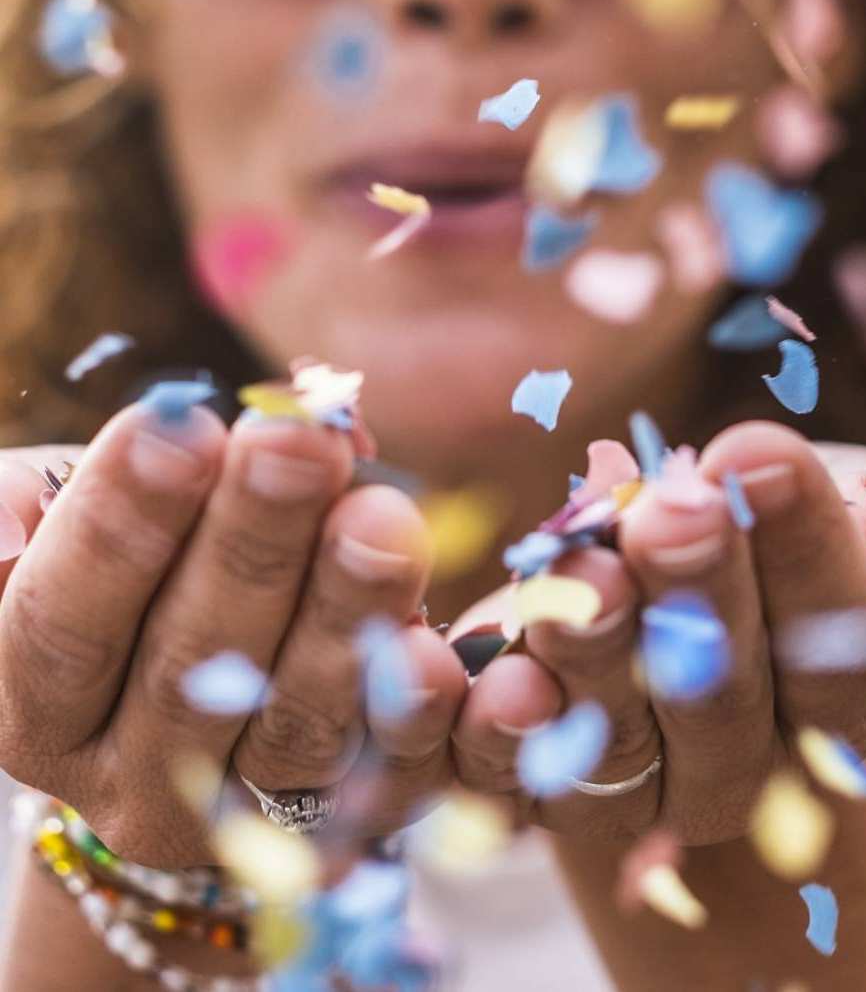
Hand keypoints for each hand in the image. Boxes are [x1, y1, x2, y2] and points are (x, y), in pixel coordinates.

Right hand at [0, 402, 465, 866]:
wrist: (207, 700)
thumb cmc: (134, 581)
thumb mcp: (66, 534)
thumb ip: (30, 509)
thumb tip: (8, 526)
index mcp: (42, 710)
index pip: (64, 622)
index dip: (117, 526)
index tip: (181, 425)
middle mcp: (132, 782)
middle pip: (191, 668)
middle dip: (251, 545)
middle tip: (302, 444)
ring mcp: (243, 816)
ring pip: (295, 726)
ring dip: (344, 614)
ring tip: (384, 516)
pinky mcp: (346, 823)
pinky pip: (389, 778)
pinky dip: (414, 713)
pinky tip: (438, 648)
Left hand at [451, 422, 865, 843]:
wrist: (680, 586)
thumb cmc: (782, 532)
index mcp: (837, 699)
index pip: (839, 643)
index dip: (804, 551)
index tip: (757, 453)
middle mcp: (742, 765)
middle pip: (722, 701)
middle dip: (696, 598)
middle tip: (670, 512)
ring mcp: (639, 785)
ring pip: (615, 742)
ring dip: (592, 656)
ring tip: (573, 583)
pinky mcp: (540, 780)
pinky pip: (511, 777)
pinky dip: (494, 732)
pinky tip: (487, 680)